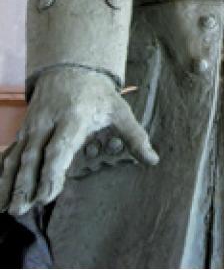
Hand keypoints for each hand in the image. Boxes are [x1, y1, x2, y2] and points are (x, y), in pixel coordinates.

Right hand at [0, 69, 158, 215]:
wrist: (72, 68)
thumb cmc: (98, 94)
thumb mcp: (120, 110)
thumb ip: (135, 136)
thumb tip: (153, 160)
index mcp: (73, 118)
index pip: (59, 148)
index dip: (52, 172)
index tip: (47, 195)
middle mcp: (48, 123)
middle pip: (33, 156)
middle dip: (25, 184)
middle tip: (20, 209)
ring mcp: (33, 126)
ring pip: (17, 156)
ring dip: (9, 183)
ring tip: (5, 209)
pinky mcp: (24, 130)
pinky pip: (10, 152)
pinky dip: (2, 172)